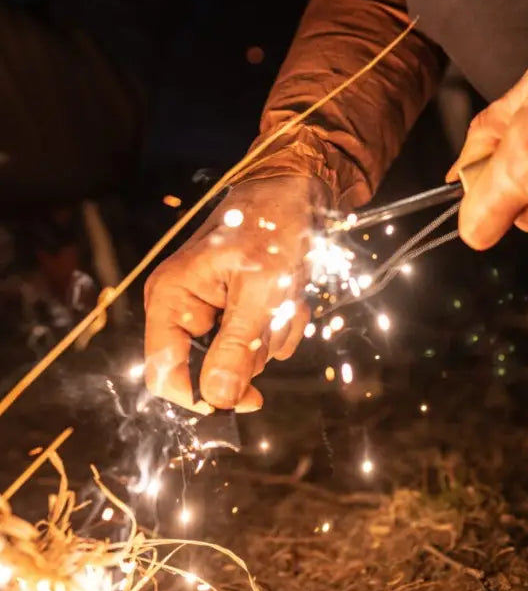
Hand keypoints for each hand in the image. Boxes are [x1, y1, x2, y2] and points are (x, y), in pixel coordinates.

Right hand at [144, 175, 323, 411]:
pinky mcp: (241, 309)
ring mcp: (215, 310)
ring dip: (274, 332)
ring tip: (285, 294)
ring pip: (245, 357)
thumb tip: (218, 399)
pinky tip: (291, 295)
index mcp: (172, 299)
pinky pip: (263, 341)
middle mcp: (186, 308)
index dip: (200, 395)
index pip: (165, 372)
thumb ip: (236, 346)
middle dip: (253, 348)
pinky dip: (283, 323)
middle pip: (212, 368)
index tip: (246, 400)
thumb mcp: (258, 290)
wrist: (300, 191)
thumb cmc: (273, 227)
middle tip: (274, 314)